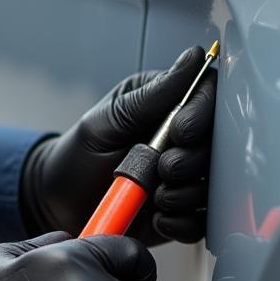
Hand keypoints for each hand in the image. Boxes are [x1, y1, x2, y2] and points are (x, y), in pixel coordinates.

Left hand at [20, 45, 216, 244]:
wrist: (60, 200)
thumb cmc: (81, 152)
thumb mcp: (110, 118)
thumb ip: (152, 95)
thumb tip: (193, 58)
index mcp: (168, 105)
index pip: (208, 98)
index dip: (201, 115)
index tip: (179, 130)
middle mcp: (184, 141)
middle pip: (219, 144)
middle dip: (192, 160)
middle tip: (163, 168)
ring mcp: (186, 178)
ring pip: (213, 185)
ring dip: (185, 193)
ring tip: (154, 195)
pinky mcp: (182, 212)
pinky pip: (201, 221)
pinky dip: (181, 221)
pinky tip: (157, 216)